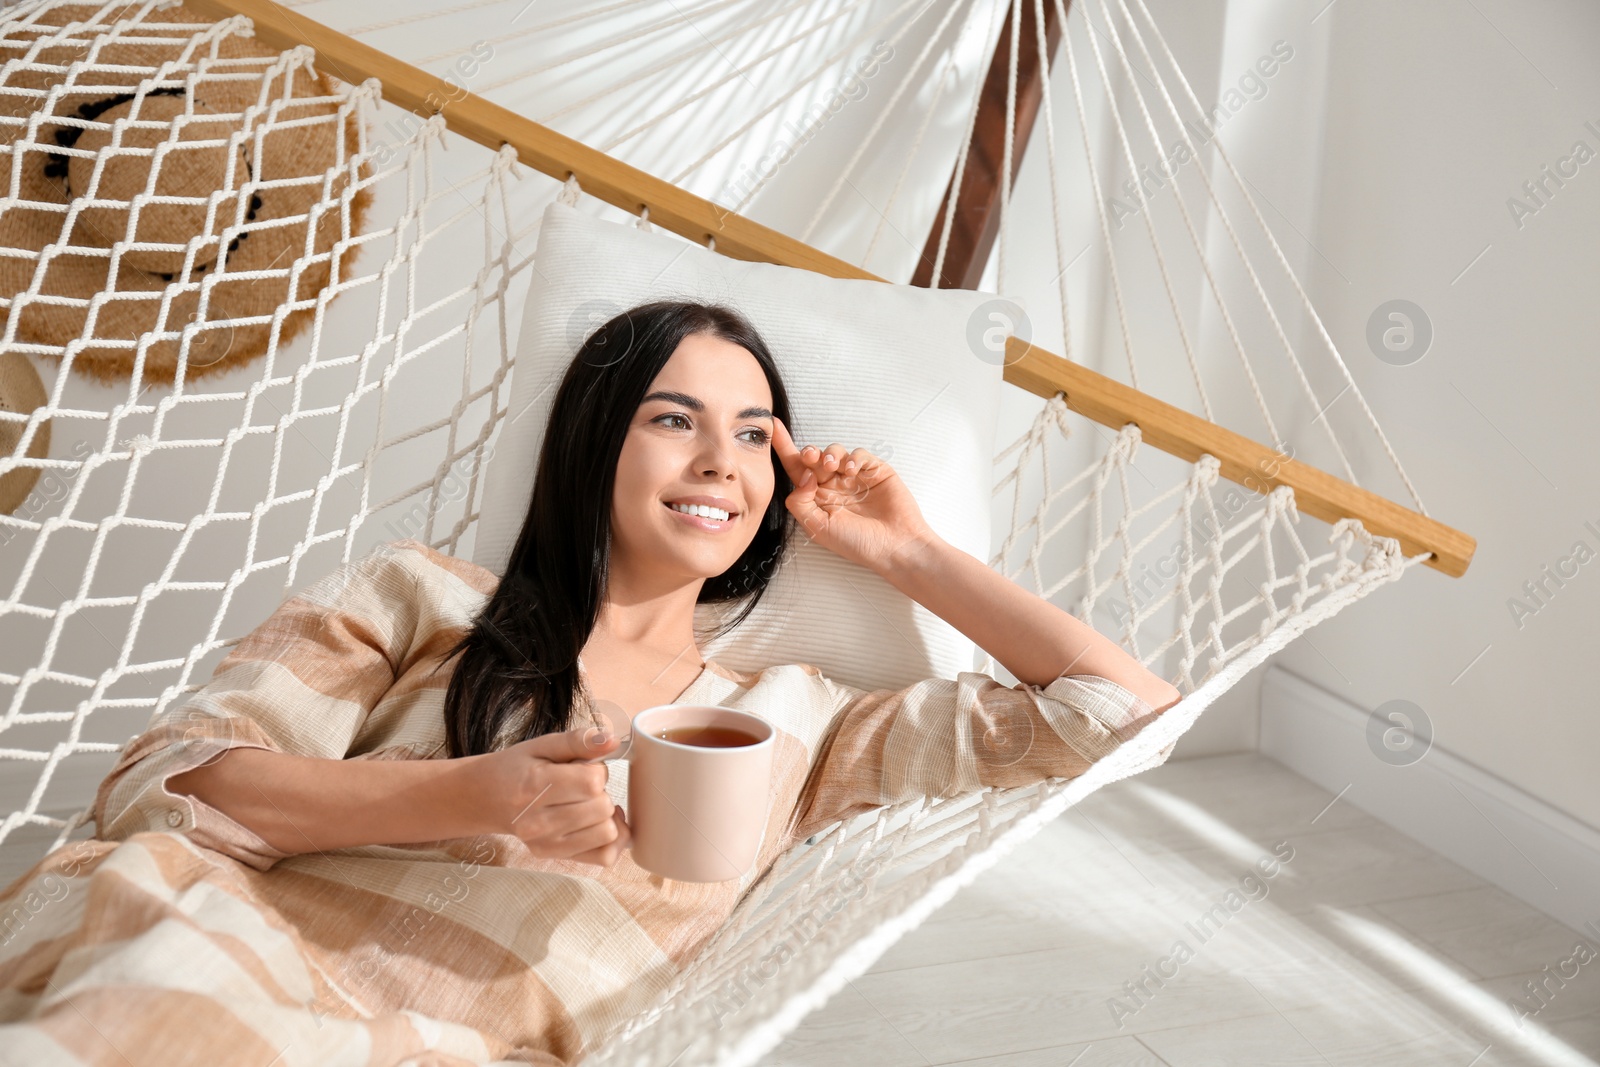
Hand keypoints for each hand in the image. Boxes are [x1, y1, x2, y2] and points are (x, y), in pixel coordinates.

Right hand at [480, 726, 631, 866]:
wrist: (486, 798)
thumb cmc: (517, 768)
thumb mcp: (544, 745)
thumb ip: (579, 740)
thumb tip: (613, 742)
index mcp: (536, 786)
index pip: (593, 782)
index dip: (597, 770)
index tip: (583, 767)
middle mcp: (538, 821)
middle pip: (602, 808)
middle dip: (601, 792)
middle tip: (581, 786)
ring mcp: (546, 843)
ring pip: (608, 833)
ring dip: (606, 815)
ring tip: (586, 803)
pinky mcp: (553, 855)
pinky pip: (603, 856)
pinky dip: (611, 839)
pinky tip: (598, 822)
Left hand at [770, 416, 940, 572]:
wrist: (895, 546)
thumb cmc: (858, 543)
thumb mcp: (818, 528)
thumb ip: (800, 502)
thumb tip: (802, 476)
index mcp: (817, 498)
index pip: (796, 470)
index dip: (784, 448)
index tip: (773, 428)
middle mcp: (833, 486)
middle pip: (814, 458)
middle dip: (808, 453)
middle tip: (810, 457)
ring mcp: (854, 477)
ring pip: (835, 452)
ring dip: (830, 454)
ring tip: (833, 467)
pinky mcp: (874, 471)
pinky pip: (859, 454)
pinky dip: (854, 457)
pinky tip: (853, 470)